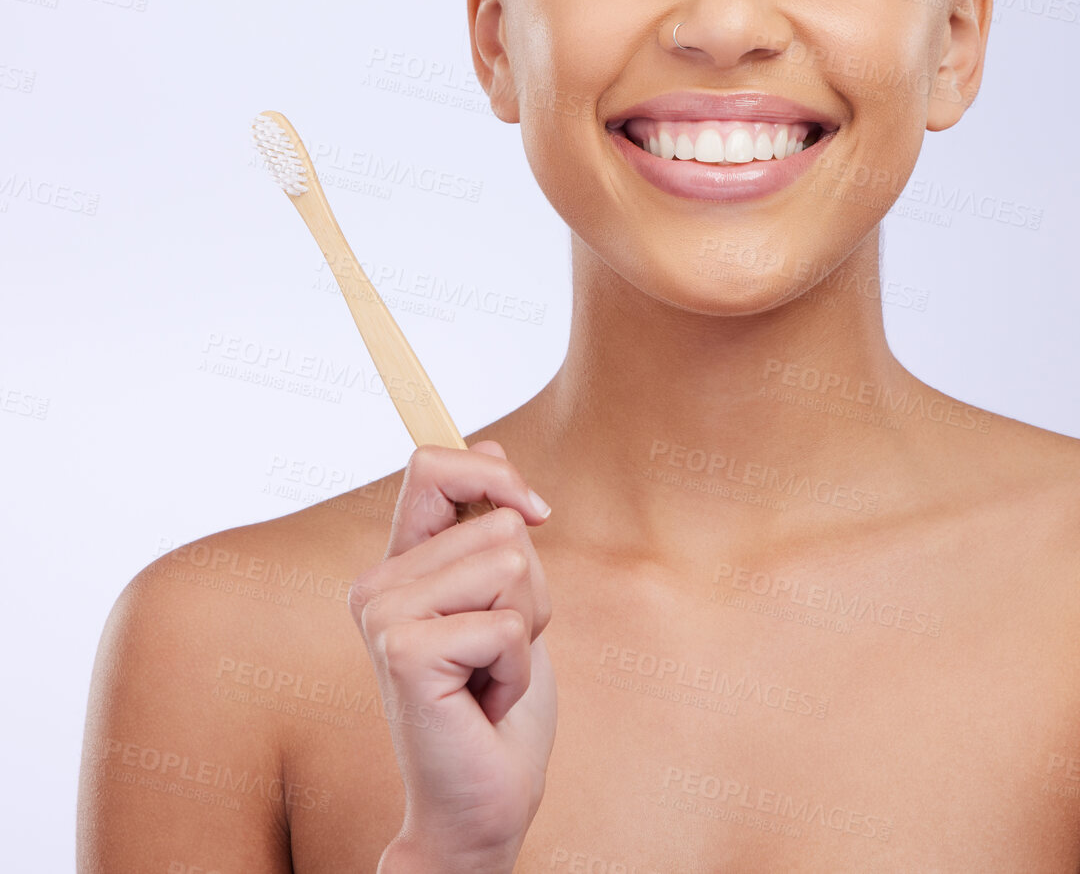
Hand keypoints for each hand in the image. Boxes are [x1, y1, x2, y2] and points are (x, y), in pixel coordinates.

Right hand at [350, 440, 556, 872]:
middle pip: (498, 521)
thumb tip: (489, 445)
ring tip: (491, 674)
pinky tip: (486, 702)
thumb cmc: (497, 699)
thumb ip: (488, 525)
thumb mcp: (507, 593)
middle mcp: (378, 585)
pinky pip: (507, 624)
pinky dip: (519, 669)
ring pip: (511, 564)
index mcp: (400, 563)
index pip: (432, 465)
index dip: (492, 473)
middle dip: (531, 587)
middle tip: (498, 649)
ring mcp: (384, 618)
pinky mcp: (405, 653)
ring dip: (527, 626)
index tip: (535, 512)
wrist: (483, 799)